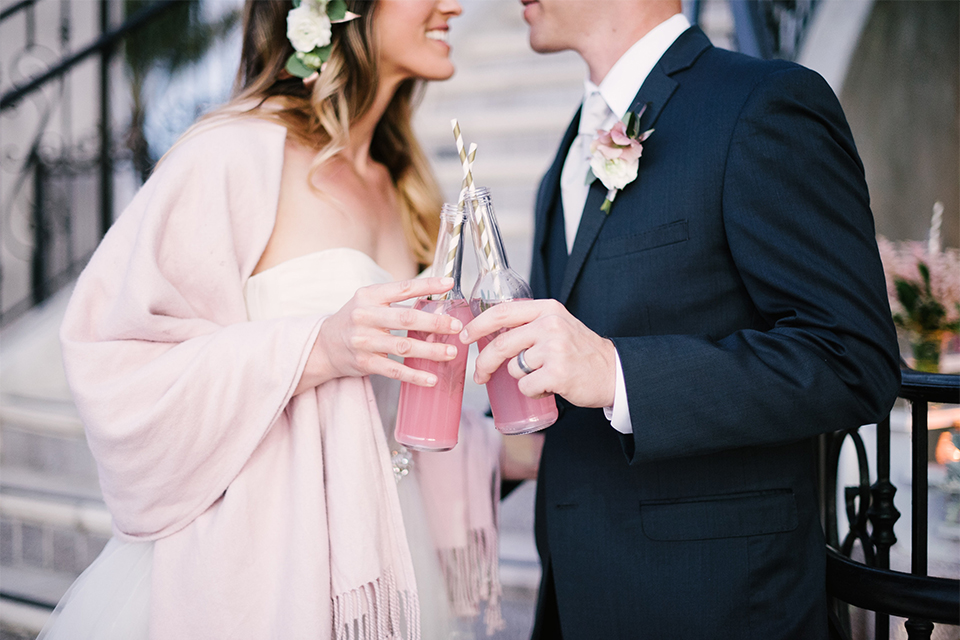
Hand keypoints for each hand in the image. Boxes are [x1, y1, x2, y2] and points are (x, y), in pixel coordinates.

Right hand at [295, 277, 462, 393]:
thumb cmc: (355, 320)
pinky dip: (415, 376)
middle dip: (435, 323)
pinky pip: (394, 371)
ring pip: (404, 347)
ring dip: (431, 350)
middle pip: (406, 319)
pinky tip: (432, 378)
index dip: (427, 286)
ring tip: (451, 352)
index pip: (402, 288)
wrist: (324, 346)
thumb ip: (395, 299)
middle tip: (457, 325)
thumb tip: (436, 301)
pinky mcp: (365, 363)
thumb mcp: (368, 301)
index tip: (449, 284)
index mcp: (369, 296)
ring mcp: (364, 341)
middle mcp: (365, 316)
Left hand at [459, 299, 616, 407]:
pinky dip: (532, 392)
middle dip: (484, 363)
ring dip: (521, 379)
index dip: (478, 325)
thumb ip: (530, 324)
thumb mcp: (557, 326)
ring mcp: (555, 349)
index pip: (502, 312)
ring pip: (514, 368)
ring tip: (542, 376)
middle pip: (501, 344)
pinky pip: (526, 386)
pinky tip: (548, 387)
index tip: (464, 337)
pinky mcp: (558, 373)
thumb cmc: (580, 352)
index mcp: (547, 309)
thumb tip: (487, 333)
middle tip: (480, 375)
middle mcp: (550, 325)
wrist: (613, 372)